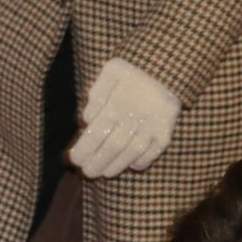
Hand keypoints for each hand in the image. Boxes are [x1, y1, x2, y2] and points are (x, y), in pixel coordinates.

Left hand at [68, 57, 180, 179]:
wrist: (167, 67)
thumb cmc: (133, 70)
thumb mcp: (111, 71)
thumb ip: (97, 94)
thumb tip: (87, 119)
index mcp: (117, 104)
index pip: (97, 133)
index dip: (84, 149)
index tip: (74, 160)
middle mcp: (135, 117)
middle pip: (113, 146)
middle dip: (98, 162)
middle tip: (87, 173)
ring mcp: (152, 126)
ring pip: (132, 152)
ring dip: (117, 165)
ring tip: (104, 173)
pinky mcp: (166, 131)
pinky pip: (154, 152)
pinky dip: (142, 161)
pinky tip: (131, 166)